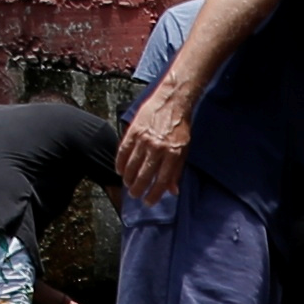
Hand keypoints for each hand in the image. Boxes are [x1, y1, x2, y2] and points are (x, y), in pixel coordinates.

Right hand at [117, 86, 188, 203]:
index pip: (161, 181)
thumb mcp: (184, 149)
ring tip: (127, 184)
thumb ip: (177, 170)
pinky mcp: (134, 131)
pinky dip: (120, 163)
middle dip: (138, 189)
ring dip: (128, 178)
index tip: (148, 202)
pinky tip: (119, 170)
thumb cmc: (179, 126)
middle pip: (145, 175)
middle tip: (134, 195)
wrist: (172, 101)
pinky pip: (124, 151)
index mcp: (173, 154)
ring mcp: (144, 139)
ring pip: (132, 165)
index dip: (154, 194)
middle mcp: (158, 148)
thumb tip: (172, 190)